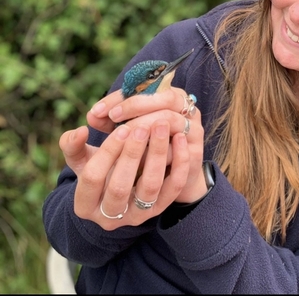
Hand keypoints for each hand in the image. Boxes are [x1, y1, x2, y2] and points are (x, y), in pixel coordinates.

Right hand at [59, 88, 206, 228]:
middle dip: (132, 154)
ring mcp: (137, 216)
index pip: (92, 177)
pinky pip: (174, 188)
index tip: (121, 128)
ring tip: (161, 126)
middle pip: (120, 187)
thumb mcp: (81, 159)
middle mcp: (110, 217)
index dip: (107, 151)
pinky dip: (179, 163)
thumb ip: (73, 146)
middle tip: (142, 127)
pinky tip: (180, 138)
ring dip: (156, 155)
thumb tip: (79, 131)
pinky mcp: (160, 209)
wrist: (119, 189)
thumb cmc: (97, 168)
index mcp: (84, 205)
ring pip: (150, 188)